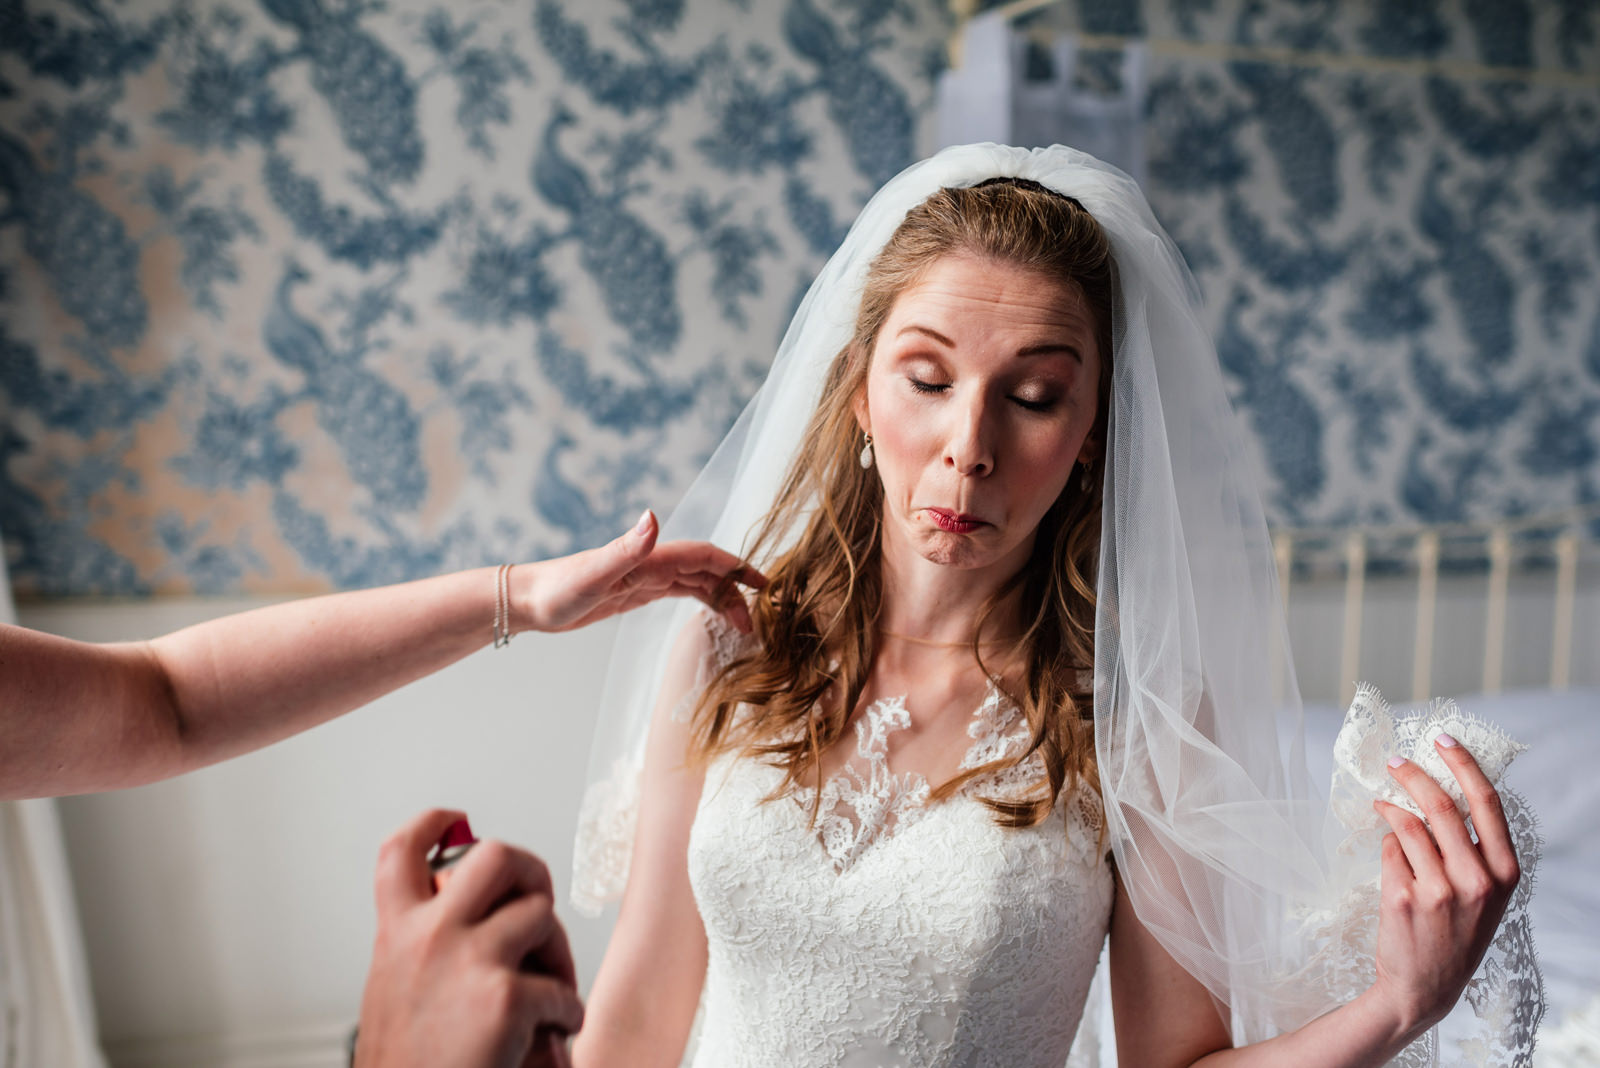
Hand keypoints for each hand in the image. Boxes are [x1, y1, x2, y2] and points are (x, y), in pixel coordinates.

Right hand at [355, 810, 583, 1067]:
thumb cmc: (409, 1067)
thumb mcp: (394, 993)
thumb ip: (421, 950)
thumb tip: (470, 922)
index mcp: (396, 936)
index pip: (399, 853)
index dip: (429, 824)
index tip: (454, 818)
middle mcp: (429, 937)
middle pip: (496, 856)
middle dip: (531, 871)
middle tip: (539, 902)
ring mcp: (470, 961)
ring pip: (542, 914)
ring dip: (557, 953)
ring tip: (552, 990)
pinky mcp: (506, 998)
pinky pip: (563, 990)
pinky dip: (569, 1015)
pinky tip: (555, 1034)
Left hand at [517, 510, 765, 633]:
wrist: (528, 601)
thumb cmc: (557, 590)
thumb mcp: (594, 573)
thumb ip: (626, 548)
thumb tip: (653, 517)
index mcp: (648, 558)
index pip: (703, 556)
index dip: (735, 566)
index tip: (762, 584)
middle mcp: (651, 563)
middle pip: (707, 571)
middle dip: (736, 590)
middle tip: (758, 621)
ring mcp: (644, 577)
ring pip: (697, 583)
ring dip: (722, 599)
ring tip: (743, 626)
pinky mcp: (636, 592)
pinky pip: (680, 593)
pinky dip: (702, 600)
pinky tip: (713, 615)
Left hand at [1367, 737, 1521, 1039]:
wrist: (1424, 988)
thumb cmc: (1454, 933)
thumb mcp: (1482, 894)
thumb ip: (1470, 849)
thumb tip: (1438, 792)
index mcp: (1504, 874)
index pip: (1486, 802)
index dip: (1462, 763)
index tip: (1441, 738)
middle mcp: (1476, 880)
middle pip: (1440, 805)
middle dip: (1412, 774)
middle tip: (1394, 761)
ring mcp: (1439, 889)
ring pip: (1408, 824)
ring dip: (1390, 806)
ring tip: (1382, 802)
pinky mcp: (1403, 896)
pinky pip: (1389, 850)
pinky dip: (1386, 844)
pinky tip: (1387, 850)